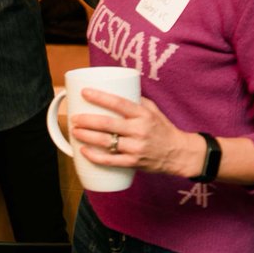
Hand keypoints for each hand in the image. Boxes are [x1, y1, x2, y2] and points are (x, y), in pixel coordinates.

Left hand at [70, 89, 196, 177]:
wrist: (179, 153)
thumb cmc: (163, 129)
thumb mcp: (153, 110)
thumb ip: (136, 100)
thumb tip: (116, 89)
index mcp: (143, 115)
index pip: (119, 103)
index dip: (100, 97)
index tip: (85, 92)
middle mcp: (139, 130)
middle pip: (108, 124)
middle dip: (87, 120)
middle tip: (75, 118)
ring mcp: (136, 148)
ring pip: (106, 142)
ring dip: (87, 136)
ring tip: (75, 131)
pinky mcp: (134, 162)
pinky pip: (110, 161)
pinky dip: (95, 157)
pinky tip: (84, 151)